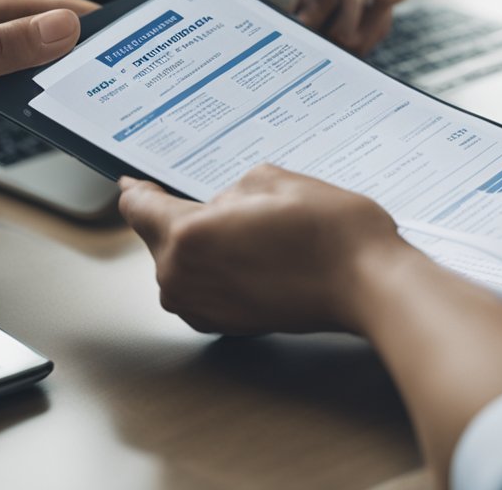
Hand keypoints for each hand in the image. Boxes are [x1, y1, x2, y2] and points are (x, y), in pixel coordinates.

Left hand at [117, 164, 409, 334]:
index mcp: (185, 236)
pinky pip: (205, 287)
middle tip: (221, 199)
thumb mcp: (268, 178)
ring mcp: (203, 307)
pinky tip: (254, 253)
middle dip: (183, 216)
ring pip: (183, 264)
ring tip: (249, 226)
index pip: (137, 207)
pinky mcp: (226, 324)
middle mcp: (183, 278)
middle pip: (160, 237)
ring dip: (203, 246)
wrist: (366, 283)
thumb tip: (218, 207)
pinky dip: (219, 270)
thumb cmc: (327, 232)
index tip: (134, 182)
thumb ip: (226, 191)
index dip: (137, 189)